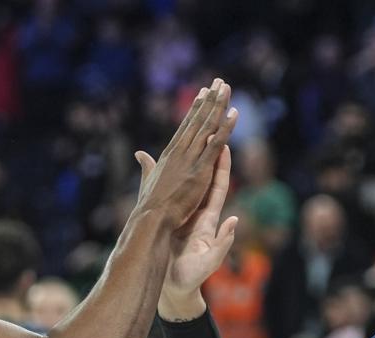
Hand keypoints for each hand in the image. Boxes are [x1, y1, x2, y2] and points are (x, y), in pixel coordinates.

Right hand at [134, 77, 238, 227]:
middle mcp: (180, 151)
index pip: (186, 126)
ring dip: (218, 105)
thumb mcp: (148, 180)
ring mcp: (190, 159)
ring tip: (227, 87)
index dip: (196, 109)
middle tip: (219, 81)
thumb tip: (140, 154)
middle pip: (198, 120)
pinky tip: (234, 113)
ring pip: (208, 127)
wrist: (151, 218)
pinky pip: (216, 144)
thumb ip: (147, 165)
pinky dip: (225, 128)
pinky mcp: (200, 170)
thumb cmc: (149, 205)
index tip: (204, 93)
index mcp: (169, 154)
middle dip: (210, 100)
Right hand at [152, 144, 237, 319]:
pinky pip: (169, 197)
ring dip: (188, 165)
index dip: (221, 168)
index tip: (225, 145)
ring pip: (186, 186)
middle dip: (206, 157)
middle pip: (203, 180)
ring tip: (188, 142)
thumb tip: (236, 221)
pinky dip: (165, 180)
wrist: (174, 290)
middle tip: (208, 133)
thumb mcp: (210, 261)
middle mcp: (196, 215)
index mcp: (207, 222)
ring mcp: (182, 218)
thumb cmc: (193, 278)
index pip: (217, 188)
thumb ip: (223, 243)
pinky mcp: (169, 223)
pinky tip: (159, 165)